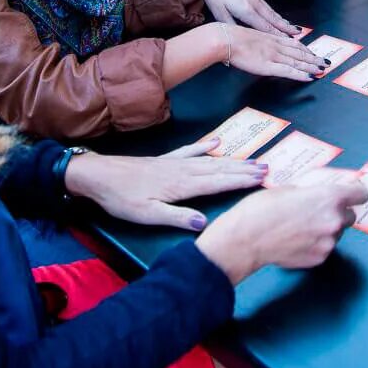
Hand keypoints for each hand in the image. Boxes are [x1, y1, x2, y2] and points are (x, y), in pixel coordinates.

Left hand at [64, 138, 267, 229]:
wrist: (99, 175)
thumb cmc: (121, 198)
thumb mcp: (146, 215)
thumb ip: (176, 218)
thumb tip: (204, 224)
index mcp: (181, 185)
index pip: (218, 183)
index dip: (241, 182)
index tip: (263, 179)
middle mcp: (183, 170)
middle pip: (220, 170)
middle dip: (244, 170)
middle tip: (268, 169)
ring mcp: (174, 163)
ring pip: (210, 161)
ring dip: (232, 161)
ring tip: (252, 159)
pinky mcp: (165, 160)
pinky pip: (190, 151)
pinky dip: (204, 147)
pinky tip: (215, 143)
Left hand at [189, 0, 297, 35]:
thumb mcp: (218, 13)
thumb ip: (230, 29)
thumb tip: (232, 45)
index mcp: (246, 9)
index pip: (265, 26)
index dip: (277, 35)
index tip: (288, 42)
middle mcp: (254, 3)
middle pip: (273, 19)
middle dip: (286, 28)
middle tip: (298, 36)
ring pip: (272, 12)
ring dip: (283, 22)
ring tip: (294, 29)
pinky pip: (268, 7)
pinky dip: (276, 15)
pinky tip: (280, 19)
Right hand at [195, 168, 367, 283]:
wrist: (247, 238)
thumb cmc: (263, 207)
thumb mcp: (290, 187)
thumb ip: (313, 189)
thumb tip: (322, 190)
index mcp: (330, 197)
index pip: (361, 194)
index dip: (355, 192)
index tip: (351, 193)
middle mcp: (335, 220)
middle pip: (350, 215)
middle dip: (338, 212)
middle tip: (317, 211)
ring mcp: (329, 242)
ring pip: (336, 233)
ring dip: (326, 228)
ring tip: (302, 227)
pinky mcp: (320, 258)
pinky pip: (325, 247)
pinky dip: (316, 242)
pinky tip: (297, 239)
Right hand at [222, 23, 326, 81]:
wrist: (224, 39)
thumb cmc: (229, 37)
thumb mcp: (246, 36)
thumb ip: (255, 43)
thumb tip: (256, 48)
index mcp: (270, 38)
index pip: (292, 44)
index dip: (305, 49)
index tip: (313, 53)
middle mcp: (275, 46)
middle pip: (299, 53)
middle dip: (313, 58)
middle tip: (325, 62)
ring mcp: (273, 55)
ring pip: (298, 61)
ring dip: (312, 65)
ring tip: (322, 69)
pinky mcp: (269, 66)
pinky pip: (289, 71)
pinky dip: (301, 74)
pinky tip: (310, 77)